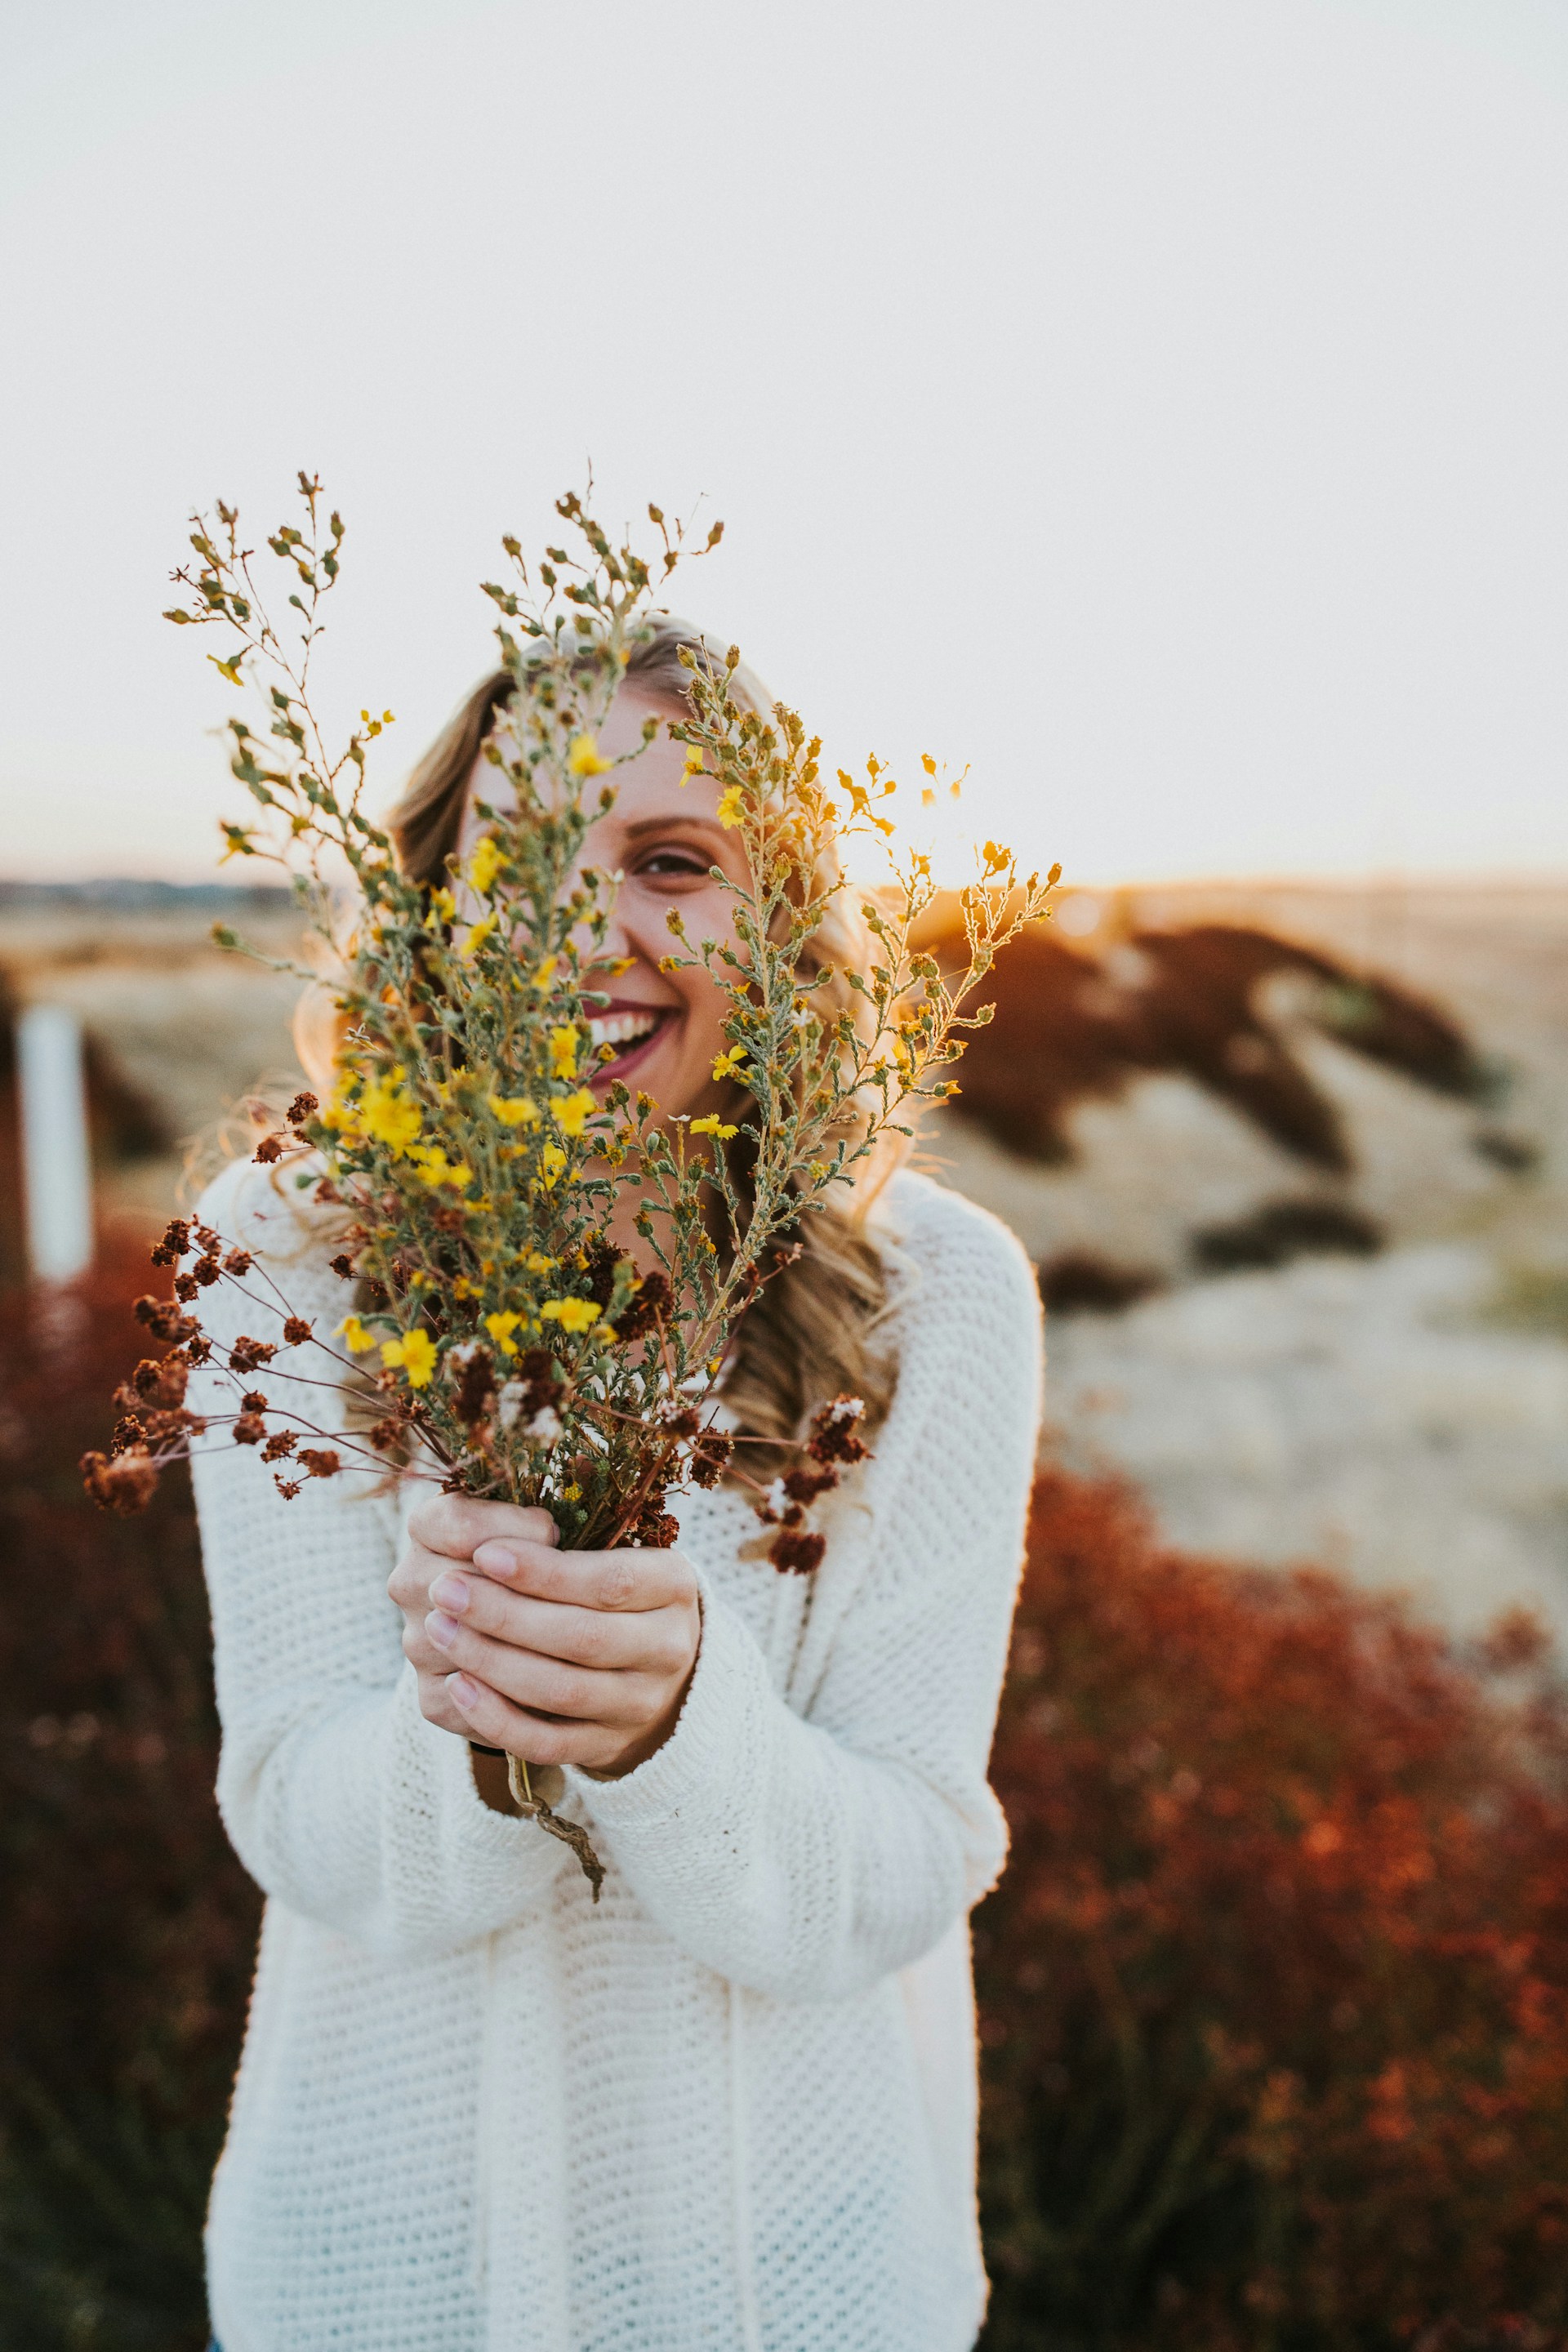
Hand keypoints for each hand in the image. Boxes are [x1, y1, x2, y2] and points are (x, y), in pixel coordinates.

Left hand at [388, 1493, 700, 1778]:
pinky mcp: (608, 1746)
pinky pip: (548, 1744)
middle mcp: (669, 1647)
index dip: (543, 1571)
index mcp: (673, 1584)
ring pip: (561, 1691)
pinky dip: (497, 1719)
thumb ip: (556, 1538)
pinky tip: (457, 1686)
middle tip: (444, 1589)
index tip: (485, 1553)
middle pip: (583, 1637)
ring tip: (439, 1627)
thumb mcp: (607, 1546)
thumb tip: (484, 1543)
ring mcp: (640, 1704)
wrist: (650, 1664)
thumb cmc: (608, 1587)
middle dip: (504, 1614)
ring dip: (491, 1660)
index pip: (610, 1581)